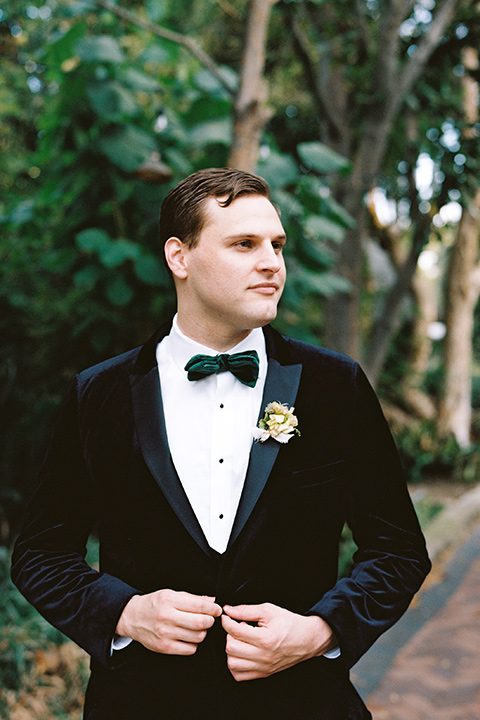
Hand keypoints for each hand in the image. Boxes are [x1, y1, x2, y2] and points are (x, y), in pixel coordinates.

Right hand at [116, 589, 221, 654]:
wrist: (133, 617)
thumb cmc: (154, 604)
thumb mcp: (172, 594)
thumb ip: (193, 598)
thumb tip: (212, 601)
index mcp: (169, 600)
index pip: (198, 605)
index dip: (212, 609)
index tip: (217, 610)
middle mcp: (166, 617)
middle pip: (200, 623)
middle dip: (210, 621)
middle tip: (210, 619)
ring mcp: (165, 634)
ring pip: (197, 637)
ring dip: (203, 632)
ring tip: (198, 627)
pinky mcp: (164, 647)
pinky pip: (189, 649)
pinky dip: (194, 644)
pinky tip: (189, 637)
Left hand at [221, 603, 336, 680]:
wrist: (307, 639)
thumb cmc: (290, 623)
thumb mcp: (269, 610)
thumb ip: (246, 610)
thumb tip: (228, 610)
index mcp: (265, 639)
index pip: (235, 631)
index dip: (227, 621)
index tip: (227, 616)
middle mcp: (263, 656)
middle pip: (230, 648)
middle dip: (229, 634)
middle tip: (238, 627)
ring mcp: (263, 667)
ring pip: (232, 664)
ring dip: (231, 650)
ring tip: (241, 640)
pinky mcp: (263, 674)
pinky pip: (239, 676)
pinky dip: (235, 665)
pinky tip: (241, 653)